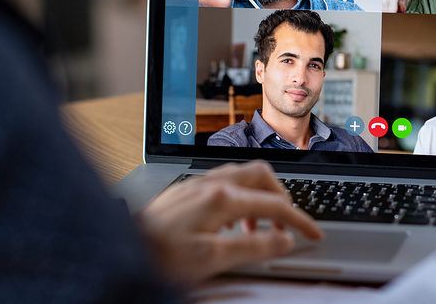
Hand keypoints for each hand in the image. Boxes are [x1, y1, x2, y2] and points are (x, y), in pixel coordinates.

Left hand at [137, 160, 321, 287]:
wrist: (122, 248)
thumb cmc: (160, 256)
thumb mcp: (212, 259)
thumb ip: (252, 246)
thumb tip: (284, 240)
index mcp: (222, 199)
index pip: (274, 205)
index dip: (299, 222)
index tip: (313, 234)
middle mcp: (212, 184)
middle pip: (263, 176)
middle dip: (282, 198)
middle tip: (287, 224)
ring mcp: (198, 184)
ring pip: (244, 176)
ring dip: (260, 197)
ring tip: (258, 228)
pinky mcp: (188, 190)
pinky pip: (226, 182)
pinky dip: (241, 198)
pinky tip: (232, 222)